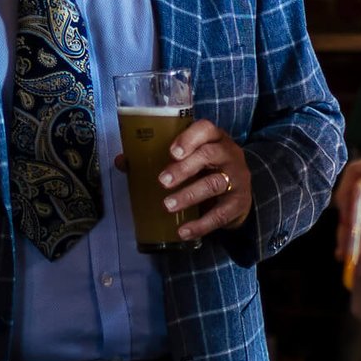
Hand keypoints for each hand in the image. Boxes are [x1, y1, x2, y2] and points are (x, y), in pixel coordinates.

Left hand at [145, 117, 251, 241]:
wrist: (238, 195)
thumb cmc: (206, 170)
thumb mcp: (189, 159)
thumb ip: (157, 158)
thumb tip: (121, 161)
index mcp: (215, 138)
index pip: (206, 129)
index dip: (189, 138)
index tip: (172, 152)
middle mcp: (229, 154)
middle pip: (209, 155)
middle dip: (184, 168)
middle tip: (162, 181)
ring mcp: (237, 178)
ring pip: (215, 183)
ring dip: (189, 195)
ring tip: (167, 206)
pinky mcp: (239, 203)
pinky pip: (220, 214)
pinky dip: (200, 224)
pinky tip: (183, 231)